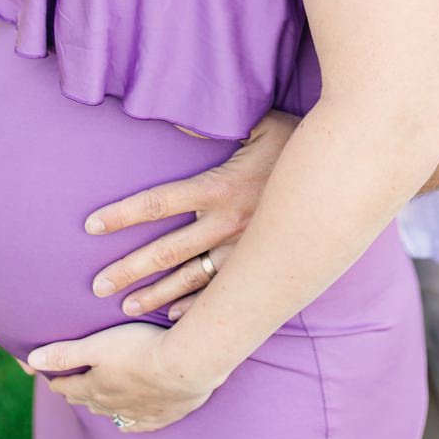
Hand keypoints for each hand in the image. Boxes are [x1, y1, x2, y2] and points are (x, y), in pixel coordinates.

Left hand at [27, 322, 226, 433]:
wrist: (187, 363)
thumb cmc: (142, 348)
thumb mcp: (99, 345)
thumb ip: (65, 353)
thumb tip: (32, 360)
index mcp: (94, 387)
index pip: (67, 386)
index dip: (57, 380)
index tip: (52, 377)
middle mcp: (112, 405)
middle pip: (88, 401)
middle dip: (77, 394)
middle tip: (72, 388)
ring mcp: (138, 413)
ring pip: (112, 414)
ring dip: (102, 408)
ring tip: (98, 403)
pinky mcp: (163, 416)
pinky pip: (141, 426)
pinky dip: (132, 424)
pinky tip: (130, 422)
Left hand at [85, 109, 297, 313]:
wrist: (348, 175)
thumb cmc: (302, 142)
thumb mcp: (264, 123)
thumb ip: (218, 124)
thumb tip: (175, 120)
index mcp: (221, 188)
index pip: (159, 203)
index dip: (122, 215)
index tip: (91, 226)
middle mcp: (228, 223)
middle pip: (167, 251)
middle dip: (129, 270)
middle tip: (96, 286)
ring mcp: (246, 248)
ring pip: (192, 278)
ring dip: (156, 294)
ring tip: (124, 307)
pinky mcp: (263, 261)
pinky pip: (225, 290)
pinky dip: (197, 306)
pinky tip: (174, 319)